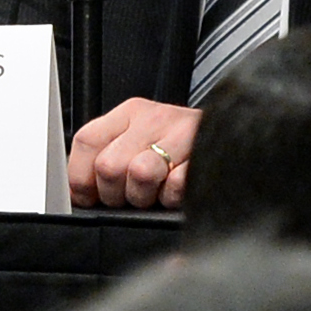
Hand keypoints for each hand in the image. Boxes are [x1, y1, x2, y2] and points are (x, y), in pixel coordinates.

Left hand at [68, 98, 197, 208]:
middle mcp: (152, 118)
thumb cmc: (177, 145)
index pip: (86, 142)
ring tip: (154, 194)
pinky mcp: (204, 154)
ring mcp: (181, 134)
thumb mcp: (137, 139)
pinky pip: (175, 186)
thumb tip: (79, 193)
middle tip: (128, 197)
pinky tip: (176, 191)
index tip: (87, 197)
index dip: (80, 178)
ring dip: (144, 197)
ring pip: (139, 174)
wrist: (232, 133)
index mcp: (129, 113)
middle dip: (114, 195)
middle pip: (109, 166)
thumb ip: (108, 155)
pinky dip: (173, 198)